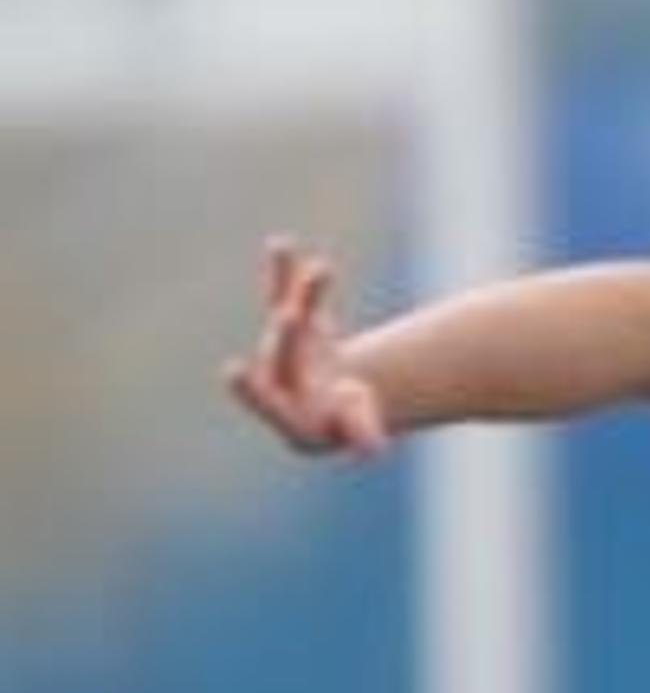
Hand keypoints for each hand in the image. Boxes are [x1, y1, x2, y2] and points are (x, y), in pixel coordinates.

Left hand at [225, 238, 389, 457]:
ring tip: (322, 269)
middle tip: (291, 316)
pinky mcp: (292, 319)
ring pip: (289, 315)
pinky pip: (287, 292)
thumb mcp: (355, 431)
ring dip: (303, 292)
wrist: (329, 398)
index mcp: (284, 407)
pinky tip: (281, 244)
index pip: (267, 399)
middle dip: (287, 336)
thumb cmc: (340, 421)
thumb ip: (361, 436)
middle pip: (281, 354)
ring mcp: (282, 344)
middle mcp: (277, 373)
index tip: (232, 369)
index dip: (252, 388)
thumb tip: (372, 449)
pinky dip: (284, 270)